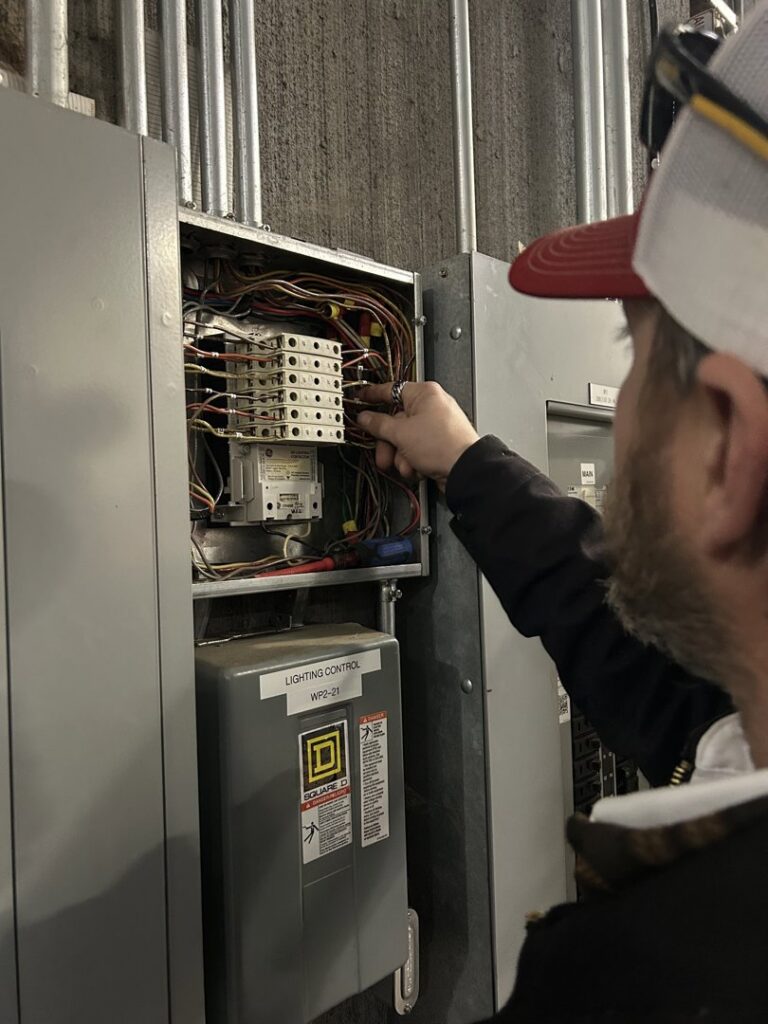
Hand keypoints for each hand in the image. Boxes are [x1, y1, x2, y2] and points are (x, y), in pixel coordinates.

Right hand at [356, 381, 478, 490]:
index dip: (373, 395)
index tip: (361, 398)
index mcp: (424, 394)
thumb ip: (378, 424)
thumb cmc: (442, 445)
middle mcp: (431, 406)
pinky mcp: (439, 444)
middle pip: (396, 422)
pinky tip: (418, 468)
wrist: (465, 470)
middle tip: (382, 455)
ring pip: (405, 440)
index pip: (391, 389)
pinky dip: (413, 461)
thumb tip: (365, 418)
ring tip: (406, 466)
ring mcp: (436, 426)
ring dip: (401, 456)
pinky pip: (417, 450)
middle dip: (388, 444)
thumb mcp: (401, 433)